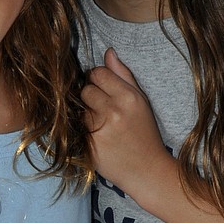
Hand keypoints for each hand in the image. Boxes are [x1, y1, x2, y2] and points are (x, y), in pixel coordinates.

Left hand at [81, 50, 173, 203]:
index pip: (98, 73)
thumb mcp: (141, 102)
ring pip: (79, 109)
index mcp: (128, 97)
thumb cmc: (144, 133)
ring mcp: (99, 129)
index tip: (103, 89)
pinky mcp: (89, 145)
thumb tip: (108, 52)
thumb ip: (123, 76)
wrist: (146, 170)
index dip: (98, 80)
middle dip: (91, 97)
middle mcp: (113, 111)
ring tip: (101, 125)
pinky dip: (83, 131)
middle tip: (102, 109)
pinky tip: (97, 137)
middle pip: (85, 90)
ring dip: (86, 115)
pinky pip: (77, 128)